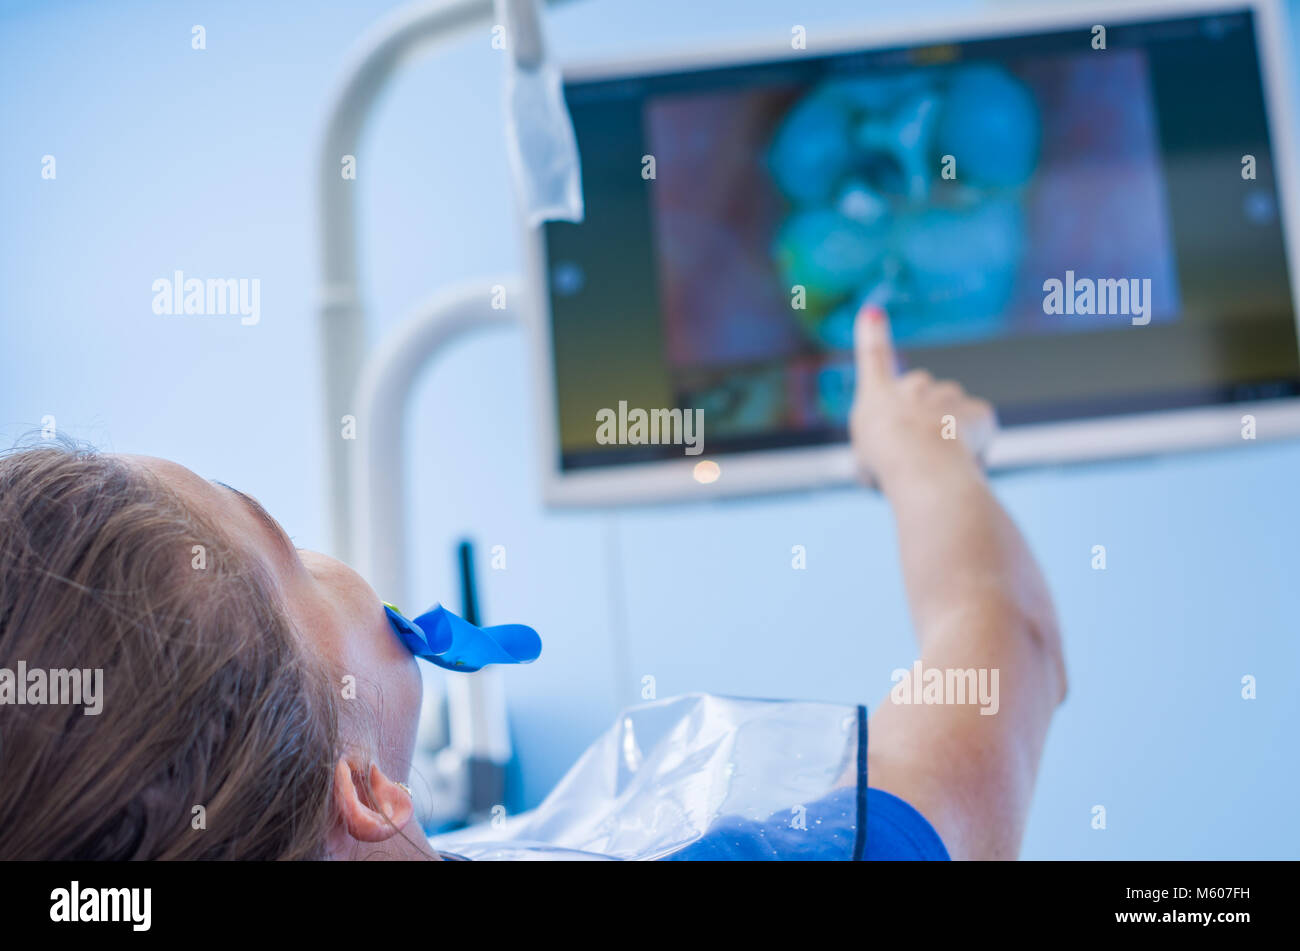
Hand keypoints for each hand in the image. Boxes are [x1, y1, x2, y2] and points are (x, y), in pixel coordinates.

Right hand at [849, 303, 996, 492]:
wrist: (922, 467)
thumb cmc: (888, 471)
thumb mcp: (867, 463)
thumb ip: (885, 447)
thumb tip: (904, 449)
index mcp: (877, 397)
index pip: (873, 357)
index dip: (872, 334)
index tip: (873, 311)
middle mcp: (912, 387)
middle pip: (924, 394)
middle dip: (926, 417)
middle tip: (920, 454)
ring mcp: (947, 395)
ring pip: (953, 414)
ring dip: (951, 435)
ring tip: (941, 466)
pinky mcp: (978, 410)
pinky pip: (979, 429)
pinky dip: (975, 447)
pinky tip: (964, 465)